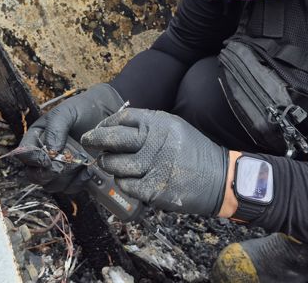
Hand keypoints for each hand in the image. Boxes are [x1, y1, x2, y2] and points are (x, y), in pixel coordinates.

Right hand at [16, 84, 124, 192]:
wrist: (104, 115)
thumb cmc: (81, 110)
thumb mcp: (66, 113)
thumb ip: (55, 129)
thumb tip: (50, 152)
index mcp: (35, 138)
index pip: (24, 154)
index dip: (32, 160)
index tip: (47, 159)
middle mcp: (43, 156)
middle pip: (34, 176)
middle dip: (48, 174)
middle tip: (62, 166)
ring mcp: (58, 169)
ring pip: (51, 185)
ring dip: (66, 178)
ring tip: (81, 162)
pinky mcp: (73, 177)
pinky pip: (69, 189)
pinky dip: (78, 182)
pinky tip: (88, 170)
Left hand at [81, 108, 227, 214]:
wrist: (219, 178)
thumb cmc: (193, 152)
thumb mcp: (174, 127)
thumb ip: (148, 124)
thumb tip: (115, 127)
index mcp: (160, 123)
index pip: (123, 118)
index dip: (105, 123)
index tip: (98, 129)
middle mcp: (155, 141)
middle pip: (113, 138)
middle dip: (95, 140)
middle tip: (88, 141)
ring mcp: (153, 166)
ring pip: (115, 164)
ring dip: (108, 164)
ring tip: (109, 162)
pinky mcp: (153, 188)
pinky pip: (125, 184)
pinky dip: (123, 181)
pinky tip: (128, 178)